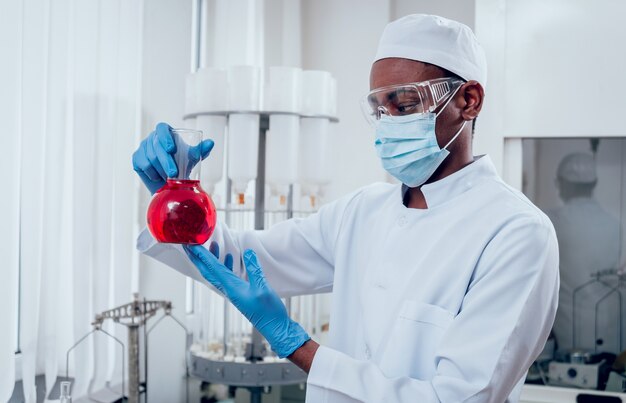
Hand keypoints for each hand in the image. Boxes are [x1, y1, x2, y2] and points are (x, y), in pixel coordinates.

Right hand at [132, 122, 213, 193]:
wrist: (171, 182)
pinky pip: (143, 165)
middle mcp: (152, 138)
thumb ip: (201, 150)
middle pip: (156, 146)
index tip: (172, 149)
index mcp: (165, 133)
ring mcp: (143, 147)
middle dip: (166, 161)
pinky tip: (158, 176)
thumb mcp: (193, 157)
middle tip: (174, 173)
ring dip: (161, 170)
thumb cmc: (182, 165)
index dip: (165, 137)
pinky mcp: (137, 158)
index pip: (162, 128)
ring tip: (169, 178)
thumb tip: (211, 143)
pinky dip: (153, 173)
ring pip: (150, 157)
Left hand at [183, 244, 309, 357]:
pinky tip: (230, 258)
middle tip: (190, 245)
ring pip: (217, 273)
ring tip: (212, 245)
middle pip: (209, 271)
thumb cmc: (269, 312)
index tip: (190, 245)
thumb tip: (248, 252)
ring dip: (212, 259)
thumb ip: (254, 269)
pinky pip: (227, 276)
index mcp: (231, 288)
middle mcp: (229, 289)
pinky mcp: (240, 292)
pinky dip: (225, 265)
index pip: (212, 268)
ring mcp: (234, 291)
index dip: (201, 255)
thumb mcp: (262, 288)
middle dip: (198, 258)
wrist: (275, 327)